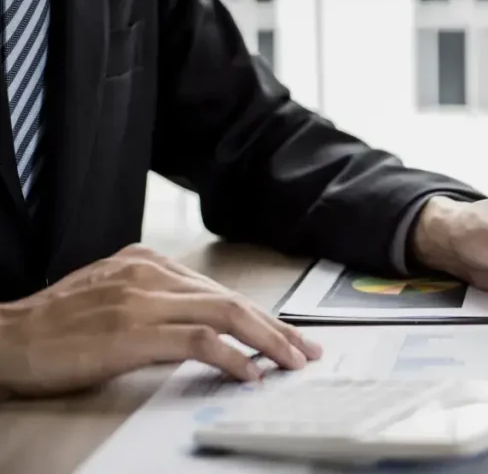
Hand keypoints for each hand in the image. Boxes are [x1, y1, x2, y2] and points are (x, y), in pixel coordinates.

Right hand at [0, 245, 322, 398]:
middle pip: (233, 300)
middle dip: (278, 328)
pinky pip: (199, 341)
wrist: (4, 338)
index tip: (289, 336)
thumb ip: (157, 302)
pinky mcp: (132, 332)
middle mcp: (152, 275)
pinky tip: (248, 374)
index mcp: (149, 263)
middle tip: (306, 351)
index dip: (261, 316)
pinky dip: (231, 358)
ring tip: (291, 363)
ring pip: (226, 314)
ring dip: (268, 342)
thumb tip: (205, 326)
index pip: (221, 291)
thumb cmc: (54, 326)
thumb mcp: (112, 298)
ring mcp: (143, 301)